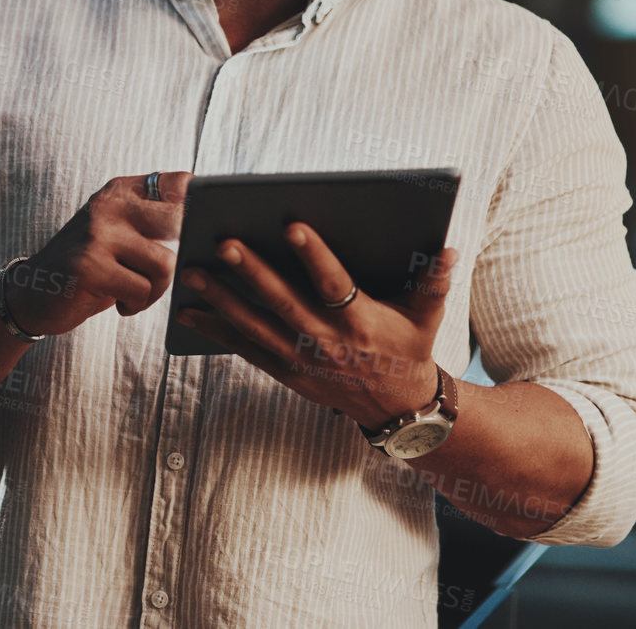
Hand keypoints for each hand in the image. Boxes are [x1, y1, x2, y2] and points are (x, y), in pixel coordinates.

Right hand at [3, 172, 191, 336]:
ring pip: (165, 264)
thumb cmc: (91, 265)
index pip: (179, 183)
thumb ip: (153, 219)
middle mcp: (107, 205)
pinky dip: (137, 304)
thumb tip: (209, 223)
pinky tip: (120, 304)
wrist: (32, 292)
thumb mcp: (117, 231)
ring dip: (156, 289)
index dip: (201, 205)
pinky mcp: (90, 267)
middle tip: (163, 271)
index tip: (201, 226)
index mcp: (119, 191)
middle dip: (184, 251)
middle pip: (180, 220)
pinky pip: (142, 290)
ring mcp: (97, 234)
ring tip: (135, 292)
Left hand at [175, 224, 455, 428]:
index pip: (335, 283)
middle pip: (284, 302)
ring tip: (192, 273)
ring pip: (256, 326)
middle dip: (252, 273)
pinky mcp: (286, 373)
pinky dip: (216, 331)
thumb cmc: (411, 347)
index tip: (293, 225)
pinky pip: (245, 350)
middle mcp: (328, 341)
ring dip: (221, 300)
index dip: (315, 256)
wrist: (400, 408)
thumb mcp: (428, 317)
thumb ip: (433, 282)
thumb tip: (446, 249)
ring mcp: (303, 360)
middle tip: (223, 244)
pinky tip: (188, 311)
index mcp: (361, 321)